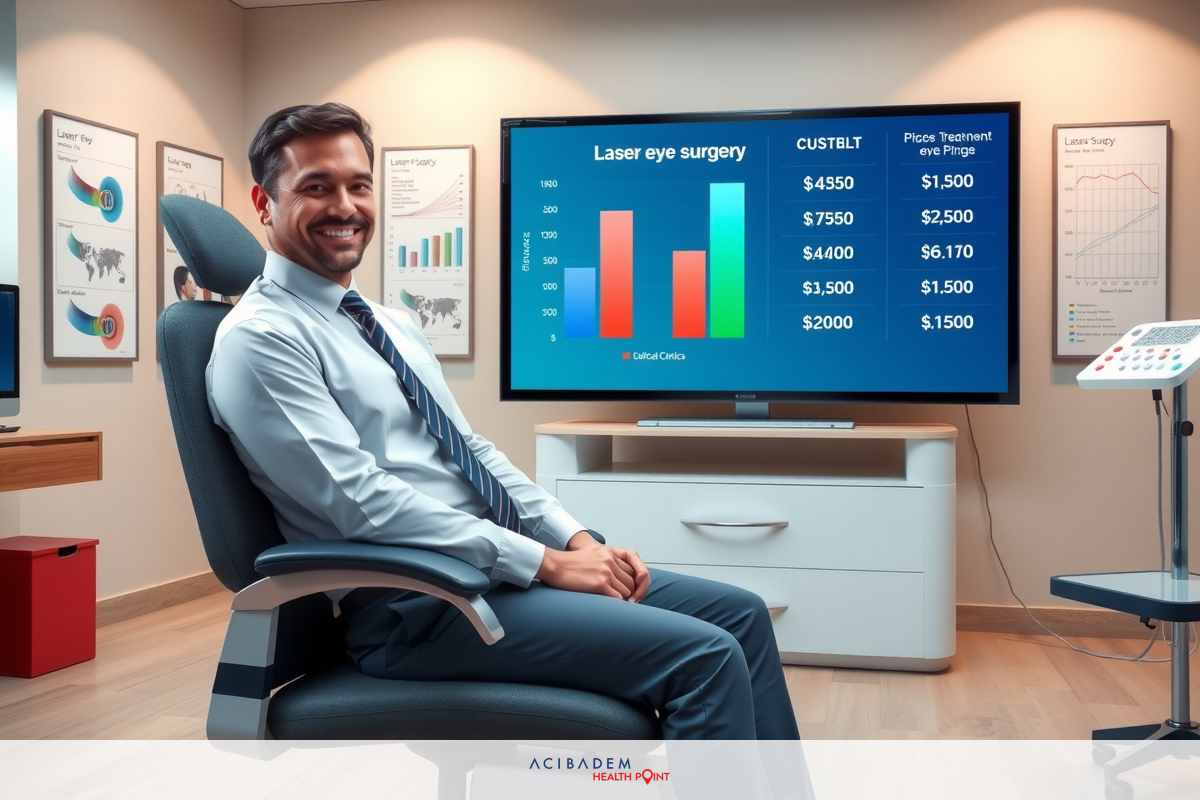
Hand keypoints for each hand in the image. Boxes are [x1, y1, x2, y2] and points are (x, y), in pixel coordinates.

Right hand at [536, 531, 650, 601]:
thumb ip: (605, 563)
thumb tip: (614, 581)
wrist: (554, 565)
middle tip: (625, 604)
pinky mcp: (600, 583)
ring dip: (623, 601)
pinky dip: (617, 605)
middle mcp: (610, 561)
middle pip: (632, 582)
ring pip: (627, 592)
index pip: (632, 570)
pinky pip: (618, 598)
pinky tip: (611, 607)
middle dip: (630, 594)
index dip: (632, 584)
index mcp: (609, 553)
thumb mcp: (591, 556)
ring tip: (615, 607)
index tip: (629, 594)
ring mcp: (606, 572)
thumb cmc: (568, 564)